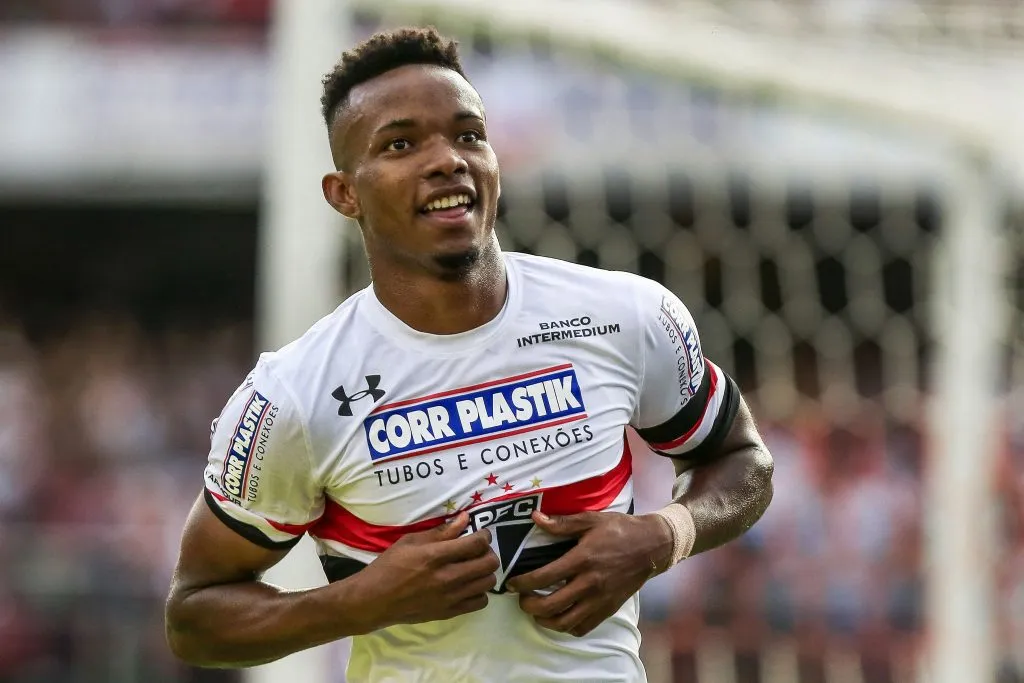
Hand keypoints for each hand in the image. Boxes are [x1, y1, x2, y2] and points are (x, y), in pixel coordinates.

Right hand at [349, 512, 499, 630]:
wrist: (375, 600)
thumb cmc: (389, 566)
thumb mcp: (410, 542)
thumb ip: (441, 532)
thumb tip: (464, 518)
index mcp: (435, 556)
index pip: (476, 544)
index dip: (484, 536)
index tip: (481, 534)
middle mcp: (447, 578)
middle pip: (489, 563)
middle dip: (488, 552)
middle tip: (478, 550)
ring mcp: (450, 598)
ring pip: (488, 583)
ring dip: (485, 571)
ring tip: (473, 567)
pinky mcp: (450, 612)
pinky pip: (480, 602)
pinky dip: (479, 592)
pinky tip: (467, 585)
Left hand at [505, 511, 672, 636]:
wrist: (652, 547)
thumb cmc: (619, 530)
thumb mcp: (591, 520)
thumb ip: (562, 523)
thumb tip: (535, 518)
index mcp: (582, 559)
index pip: (544, 577)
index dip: (522, 584)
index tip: (512, 584)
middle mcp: (590, 583)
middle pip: (551, 605)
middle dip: (529, 605)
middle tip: (522, 599)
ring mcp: (600, 599)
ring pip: (565, 622)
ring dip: (545, 620)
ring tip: (537, 610)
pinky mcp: (608, 609)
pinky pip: (583, 627)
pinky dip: (566, 627)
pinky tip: (559, 616)